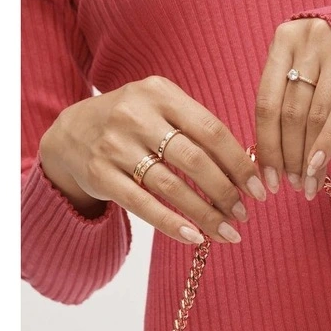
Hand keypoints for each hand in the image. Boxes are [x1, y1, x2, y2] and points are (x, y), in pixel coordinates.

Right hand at [38, 75, 265, 244]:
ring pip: (171, 186)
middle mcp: (136, 115)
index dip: (239, 163)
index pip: (211, 130)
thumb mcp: (161, 109)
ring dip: (205, 214)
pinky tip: (195, 237)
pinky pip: (143, 205)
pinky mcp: (100, 174)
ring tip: (228, 231)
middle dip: (226, 192)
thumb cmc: (134, 124)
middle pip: (194, 160)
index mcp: (160, 93)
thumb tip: (248, 170)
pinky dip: (172, 224)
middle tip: (244, 214)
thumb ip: (198, 129)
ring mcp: (114, 144)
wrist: (71, 132)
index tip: (259, 189)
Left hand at [254, 18, 330, 199]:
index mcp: (285, 38)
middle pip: (290, 113)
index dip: (265, 144)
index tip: (267, 175)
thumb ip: (289, 90)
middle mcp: (310, 41)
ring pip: (314, 117)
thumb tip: (273, 150)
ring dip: (308, 158)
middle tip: (289, 185)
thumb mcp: (309, 59)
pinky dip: (328, 144)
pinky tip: (320, 169)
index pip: (266, 102)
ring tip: (306, 184)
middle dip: (287, 156)